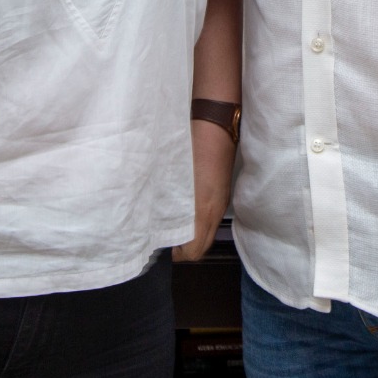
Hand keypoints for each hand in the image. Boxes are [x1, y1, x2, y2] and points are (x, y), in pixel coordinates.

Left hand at [173, 118, 235, 262]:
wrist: (215, 123)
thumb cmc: (191, 145)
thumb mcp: (172, 175)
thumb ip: (166, 201)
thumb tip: (155, 219)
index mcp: (202, 210)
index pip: (193, 251)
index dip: (177, 254)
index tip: (162, 246)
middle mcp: (215, 210)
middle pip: (202, 246)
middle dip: (185, 248)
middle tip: (166, 239)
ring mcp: (221, 200)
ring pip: (208, 232)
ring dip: (193, 234)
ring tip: (173, 223)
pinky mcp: (222, 191)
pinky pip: (211, 217)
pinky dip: (199, 221)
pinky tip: (184, 208)